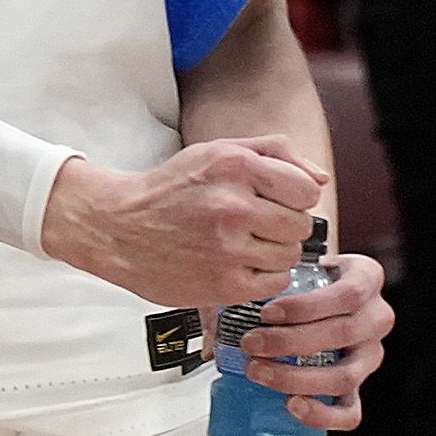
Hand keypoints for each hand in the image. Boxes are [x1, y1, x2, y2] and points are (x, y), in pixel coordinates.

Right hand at [41, 138, 323, 310]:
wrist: (116, 227)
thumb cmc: (170, 189)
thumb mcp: (215, 152)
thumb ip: (274, 153)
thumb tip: (319, 179)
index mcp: (234, 165)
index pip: (306, 190)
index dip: (292, 197)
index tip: (271, 201)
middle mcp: (233, 204)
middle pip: (301, 225)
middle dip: (282, 225)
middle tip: (251, 224)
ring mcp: (229, 247)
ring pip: (290, 255)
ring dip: (272, 252)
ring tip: (240, 244)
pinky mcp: (225, 284)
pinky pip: (275, 281)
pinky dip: (262, 275)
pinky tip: (235, 264)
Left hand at [230, 247, 391, 432]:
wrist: (324, 290)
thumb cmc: (307, 277)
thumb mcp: (291, 269)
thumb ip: (257, 287)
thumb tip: (214, 335)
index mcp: (366, 279)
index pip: (348, 295)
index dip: (306, 307)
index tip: (267, 312)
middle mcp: (376, 318)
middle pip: (343, 334)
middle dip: (289, 342)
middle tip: (251, 343)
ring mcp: (370, 355)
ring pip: (346, 375)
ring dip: (297, 378)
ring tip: (260, 372)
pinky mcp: (360, 386)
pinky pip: (351, 411)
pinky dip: (323, 414)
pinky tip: (292, 405)